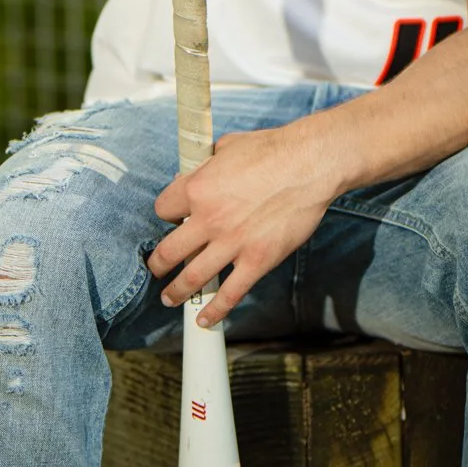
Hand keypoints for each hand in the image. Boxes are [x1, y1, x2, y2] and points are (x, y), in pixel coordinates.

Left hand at [148, 124, 336, 326]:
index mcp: (197, 189)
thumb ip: (206, 164)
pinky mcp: (257, 260)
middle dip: (158, 264)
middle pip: (168, 251)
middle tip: (156, 268)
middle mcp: (209, 219)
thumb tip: (194, 172)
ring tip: (169, 298)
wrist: (310, 164)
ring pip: (192, 277)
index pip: (163, 209)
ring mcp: (232, 243)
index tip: (174, 220)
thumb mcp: (228, 146)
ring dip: (176, 292)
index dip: (167, 214)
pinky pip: (230, 293)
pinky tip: (204, 320)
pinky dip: (215, 310)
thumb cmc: (273, 149)